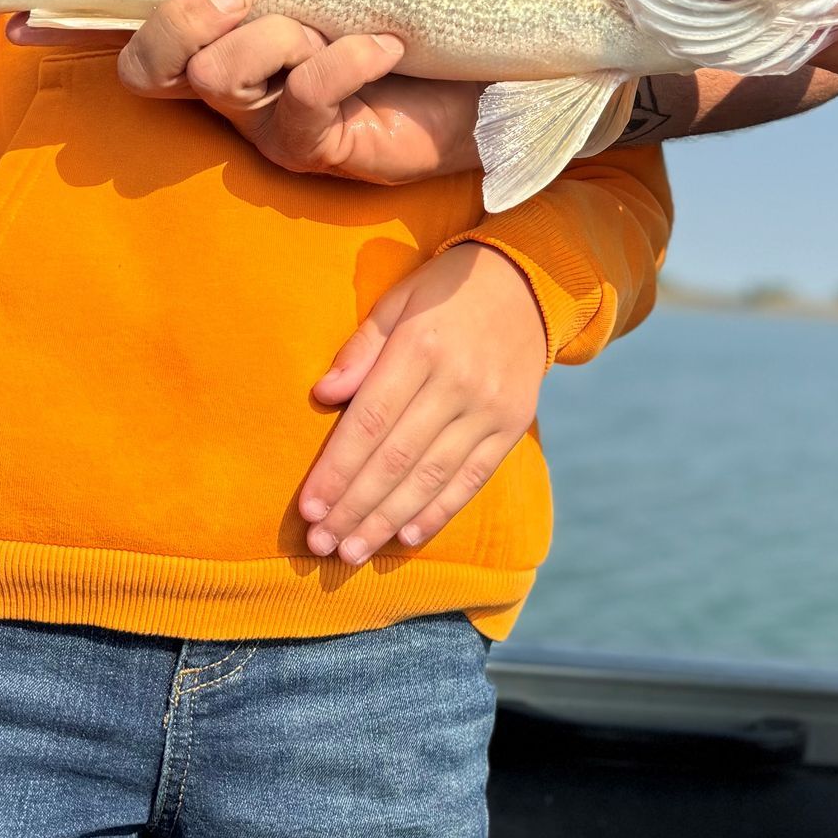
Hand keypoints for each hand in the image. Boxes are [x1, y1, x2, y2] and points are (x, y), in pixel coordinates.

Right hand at [10, 0, 483, 183]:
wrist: (508, 47)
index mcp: (224, 19)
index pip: (128, 20)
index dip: (69, 15)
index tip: (22, 8)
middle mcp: (234, 74)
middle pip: (150, 67)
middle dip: (175, 23)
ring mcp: (273, 117)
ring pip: (219, 81)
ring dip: (274, 38)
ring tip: (333, 22)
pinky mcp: (325, 148)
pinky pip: (299, 105)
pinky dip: (338, 63)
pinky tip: (382, 43)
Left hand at [297, 243, 548, 562]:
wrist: (528, 284)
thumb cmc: (446, 292)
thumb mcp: (398, 300)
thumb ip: (362, 348)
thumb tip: (323, 394)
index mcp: (421, 345)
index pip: (370, 420)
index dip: (337, 470)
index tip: (309, 508)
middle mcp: (458, 380)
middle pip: (397, 458)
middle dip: (354, 507)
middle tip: (321, 543)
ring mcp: (490, 406)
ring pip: (432, 477)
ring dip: (387, 521)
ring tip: (352, 553)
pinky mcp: (512, 425)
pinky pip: (472, 478)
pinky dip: (438, 511)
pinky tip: (406, 537)